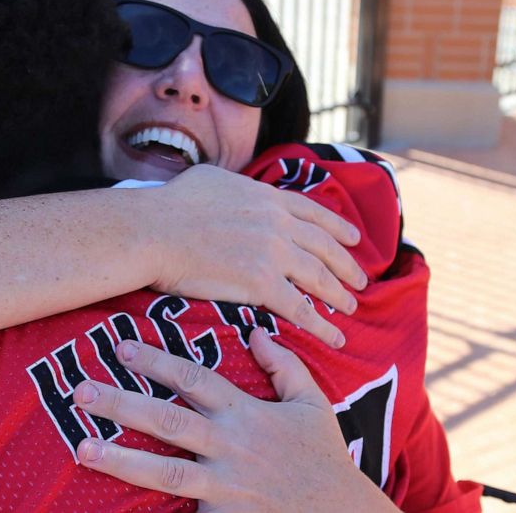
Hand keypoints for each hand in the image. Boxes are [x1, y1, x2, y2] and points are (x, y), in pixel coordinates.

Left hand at [73, 333, 397, 511]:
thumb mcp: (312, 404)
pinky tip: (108, 507)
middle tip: (80, 391)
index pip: (195, 379)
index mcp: (248, 414)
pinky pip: (181, 512)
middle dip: (122, 404)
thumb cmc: (323, 458)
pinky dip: (151, 511)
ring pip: (164, 472)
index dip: (157, 361)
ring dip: (120, 460)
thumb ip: (284, 366)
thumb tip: (255, 330)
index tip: (121, 347)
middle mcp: (230, 447)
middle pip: (168, 420)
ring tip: (81, 450)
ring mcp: (224, 486)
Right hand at [147, 164, 366, 347]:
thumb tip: (236, 189)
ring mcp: (273, 253)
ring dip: (339, 295)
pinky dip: (322, 325)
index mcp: (267, 198)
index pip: (314, 213)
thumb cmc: (170, 205)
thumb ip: (236, 186)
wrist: (155, 231)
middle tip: (360, 281)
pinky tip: (335, 336)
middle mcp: (278, 223)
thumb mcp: (212, 179)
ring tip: (350, 308)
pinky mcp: (262, 283)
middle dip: (347, 266)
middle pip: (324, 247)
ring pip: (319, 277)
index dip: (337, 228)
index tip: (353, 239)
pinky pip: (301, 308)